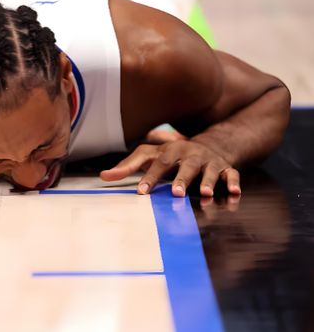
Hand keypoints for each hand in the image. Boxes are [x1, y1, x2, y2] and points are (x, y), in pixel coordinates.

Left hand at [100, 140, 240, 196]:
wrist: (209, 145)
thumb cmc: (172, 155)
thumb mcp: (150, 156)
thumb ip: (128, 166)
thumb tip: (103, 176)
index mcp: (170, 152)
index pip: (157, 163)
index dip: (150, 177)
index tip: (141, 192)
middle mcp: (190, 155)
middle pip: (185, 166)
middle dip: (181, 179)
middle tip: (176, 194)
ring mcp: (209, 161)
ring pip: (210, 170)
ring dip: (208, 181)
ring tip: (206, 194)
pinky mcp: (226, 168)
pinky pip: (232, 175)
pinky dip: (234, 183)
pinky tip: (235, 193)